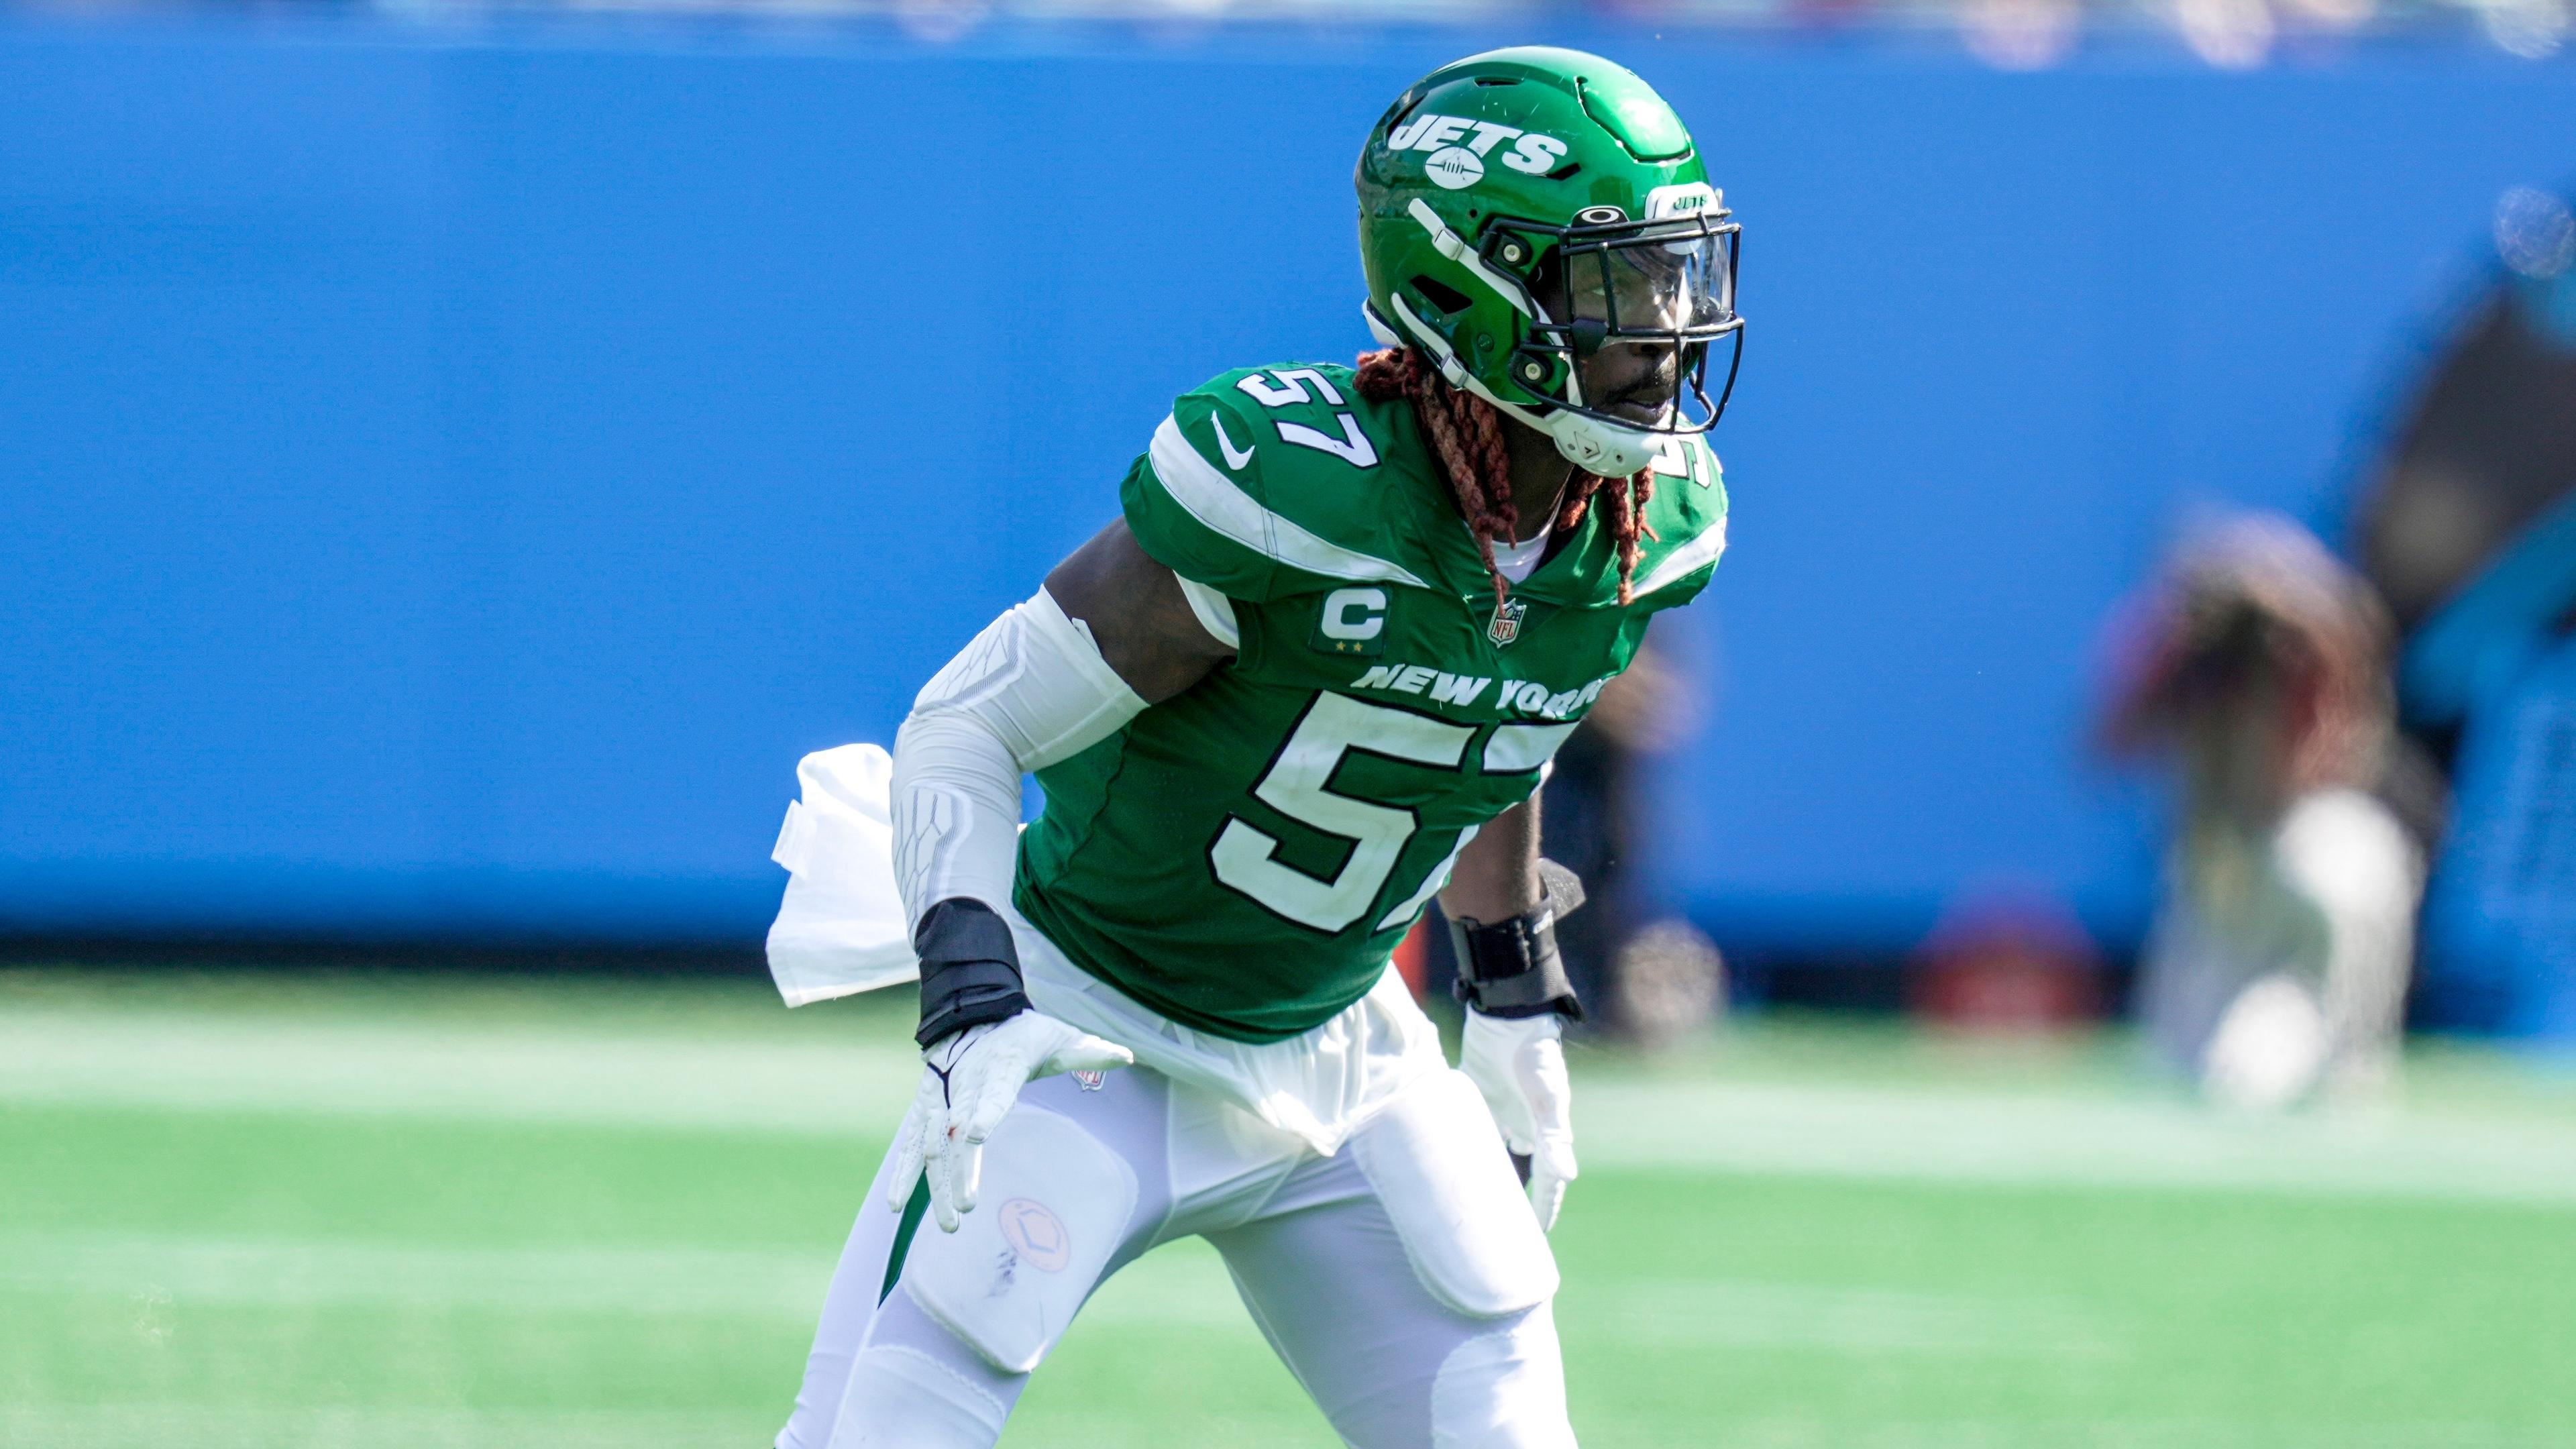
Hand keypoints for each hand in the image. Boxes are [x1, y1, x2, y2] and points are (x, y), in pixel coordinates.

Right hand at [887, 1010, 1132, 1231]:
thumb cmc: (1023, 1034)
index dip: (986, 1112)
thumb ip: (1089, 1051)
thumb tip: (1128, 1056)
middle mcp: (964, 1086)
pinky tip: (896, 1205)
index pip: (993, 1093)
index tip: (977, 1134)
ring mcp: (940, 1100)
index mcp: (999, 1068)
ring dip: (936, 1185)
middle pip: (957, 1133)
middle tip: (966, 1210)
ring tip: (948, 1223)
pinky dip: (904, 1172)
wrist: (973, 1014)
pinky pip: (912, 1144)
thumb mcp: (1058, 1037)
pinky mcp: (925, 1109)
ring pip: (933, 1146)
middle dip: (960, 1172)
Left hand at [1459, 1010, 1576, 1231]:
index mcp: (1545, 1131)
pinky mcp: (1474, 1095)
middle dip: (1512, 1199)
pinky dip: (1459, 1148)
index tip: (1538, 1237)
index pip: (1546, 1180)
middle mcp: (1522, 1125)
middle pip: (1518, 1172)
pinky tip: (1445, 1165)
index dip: (1544, 1207)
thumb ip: (1554, 1136)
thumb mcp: (1549, 1096)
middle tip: (1500, 1230)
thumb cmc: (1536, 1054)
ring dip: (1484, 1177)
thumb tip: (1567, 1177)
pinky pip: (1467, 1131)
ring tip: (1470, 1206)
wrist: (1509, 1013)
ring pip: (1490, 1155)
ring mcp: (1498, 1111)